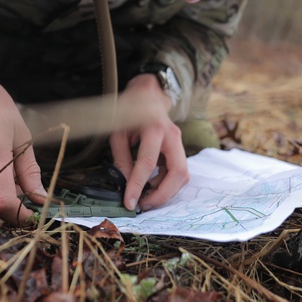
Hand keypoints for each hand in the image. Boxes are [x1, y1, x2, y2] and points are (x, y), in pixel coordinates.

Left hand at [108, 73, 188, 211]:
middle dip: (162, 194)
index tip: (129, 203)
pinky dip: (166, 184)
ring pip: (182, 175)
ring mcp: (179, 143)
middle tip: (143, 205)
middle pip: (178, 172)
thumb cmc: (130, 113)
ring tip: (145, 197)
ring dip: (166, 191)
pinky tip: (151, 186)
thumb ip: (121, 159)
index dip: (138, 185)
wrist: (148, 95)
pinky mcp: (179, 149)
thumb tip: (124, 185)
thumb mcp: (118, 133)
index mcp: (154, 128)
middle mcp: (172, 136)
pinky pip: (179, 172)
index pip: (148, 163)